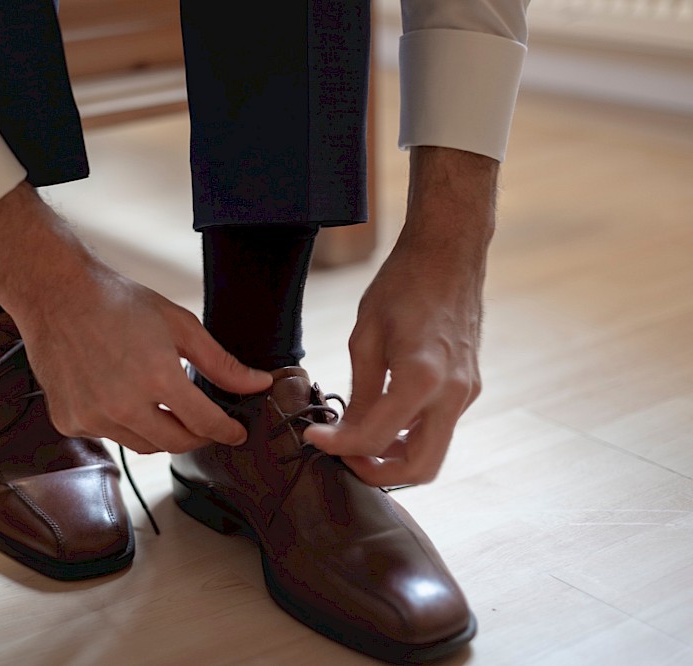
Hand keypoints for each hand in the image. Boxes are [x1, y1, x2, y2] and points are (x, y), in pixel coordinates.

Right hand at [0, 183, 272, 453]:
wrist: (56, 295)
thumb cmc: (120, 302)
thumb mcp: (179, 324)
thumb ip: (220, 363)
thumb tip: (259, 384)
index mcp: (157, 378)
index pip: (206, 424)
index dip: (227, 431)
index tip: (237, 432)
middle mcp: (124, 406)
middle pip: (177, 443)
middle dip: (198, 436)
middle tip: (205, 423)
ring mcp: (93, 417)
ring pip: (143, 445)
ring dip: (160, 431)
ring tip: (162, 404)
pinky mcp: (70, 422)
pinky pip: (110, 437)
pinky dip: (123, 424)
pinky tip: (121, 396)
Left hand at [305, 147, 496, 485]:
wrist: (448, 255)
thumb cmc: (402, 285)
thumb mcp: (365, 337)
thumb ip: (359, 393)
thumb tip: (345, 435)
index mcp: (421, 377)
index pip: (375, 437)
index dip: (338, 446)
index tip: (312, 438)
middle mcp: (453, 393)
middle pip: (420, 468)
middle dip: (378, 472)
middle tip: (343, 458)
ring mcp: (467, 393)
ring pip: (434, 453)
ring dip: (396, 458)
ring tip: (358, 440)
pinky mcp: (470, 388)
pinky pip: (440, 428)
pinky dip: (410, 436)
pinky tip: (382, 416)